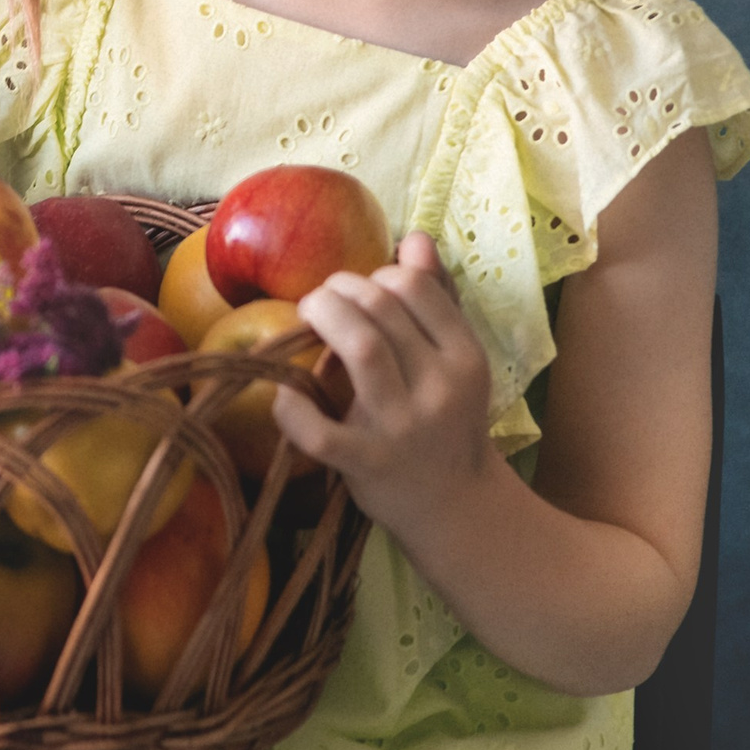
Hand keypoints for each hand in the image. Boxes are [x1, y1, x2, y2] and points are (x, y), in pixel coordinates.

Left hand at [271, 232, 498, 536]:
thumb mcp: (455, 362)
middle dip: (340, 290)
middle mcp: (440, 388)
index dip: (376, 275)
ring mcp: (403, 428)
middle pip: (381, 309)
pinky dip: (293, 409)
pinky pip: (320, 432)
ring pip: (360, 348)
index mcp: (464, 358)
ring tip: (308, 318)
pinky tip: (284, 395)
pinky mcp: (367, 466)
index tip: (360, 290)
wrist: (457, 509)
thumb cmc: (446, 422)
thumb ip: (437, 300)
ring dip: (323, 318)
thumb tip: (415, 240)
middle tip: (324, 300)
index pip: (414, 288)